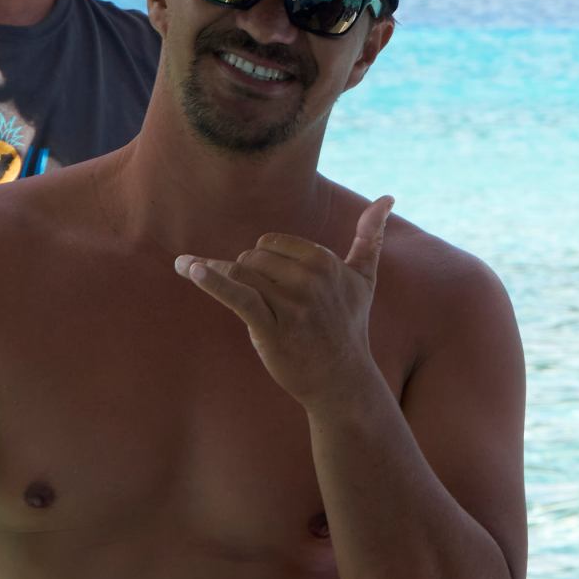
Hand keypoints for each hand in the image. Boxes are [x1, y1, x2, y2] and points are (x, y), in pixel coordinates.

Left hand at [177, 196, 394, 413]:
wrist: (342, 381)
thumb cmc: (348, 326)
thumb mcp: (363, 279)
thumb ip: (370, 237)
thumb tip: (387, 198)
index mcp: (324, 262)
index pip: (270, 245)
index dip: (265, 266)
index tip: (276, 289)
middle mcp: (309, 279)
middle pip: (252, 259)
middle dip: (249, 278)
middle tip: (268, 307)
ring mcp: (291, 304)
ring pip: (241, 276)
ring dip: (226, 283)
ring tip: (225, 293)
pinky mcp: (272, 328)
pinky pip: (237, 296)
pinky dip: (212, 281)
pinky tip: (191, 268)